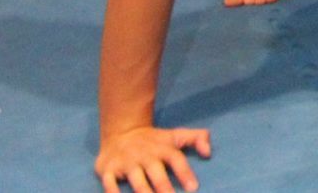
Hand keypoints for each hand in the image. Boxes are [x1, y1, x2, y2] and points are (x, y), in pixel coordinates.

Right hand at [96, 125, 211, 192]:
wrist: (121, 131)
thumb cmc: (154, 141)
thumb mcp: (176, 136)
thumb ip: (197, 138)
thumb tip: (209, 152)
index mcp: (163, 148)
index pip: (176, 159)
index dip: (184, 173)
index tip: (193, 188)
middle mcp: (145, 155)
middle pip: (156, 172)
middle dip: (164, 186)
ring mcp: (126, 162)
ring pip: (136, 179)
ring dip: (143, 192)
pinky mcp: (108, 169)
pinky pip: (109, 183)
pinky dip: (113, 192)